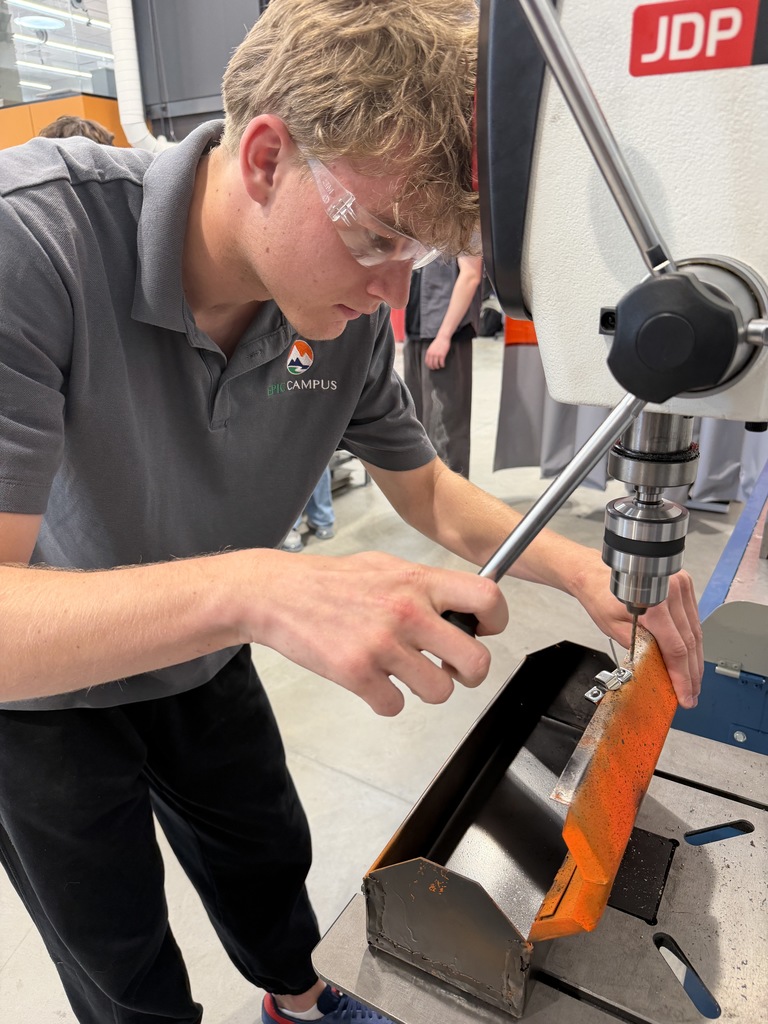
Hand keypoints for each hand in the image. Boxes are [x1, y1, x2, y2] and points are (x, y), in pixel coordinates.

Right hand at [253, 551, 508, 715]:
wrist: (276, 593)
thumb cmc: (330, 581)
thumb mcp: (385, 566)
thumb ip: (423, 585)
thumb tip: (462, 606)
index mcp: (418, 581)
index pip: (486, 598)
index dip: (496, 621)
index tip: (482, 631)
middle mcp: (407, 612)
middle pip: (475, 661)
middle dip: (468, 674)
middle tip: (451, 669)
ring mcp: (382, 644)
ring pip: (438, 692)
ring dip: (424, 689)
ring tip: (401, 672)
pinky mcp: (356, 673)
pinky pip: (394, 706)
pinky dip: (385, 700)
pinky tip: (371, 680)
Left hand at [424, 335, 450, 369]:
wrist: (443, 337)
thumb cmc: (438, 342)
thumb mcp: (431, 347)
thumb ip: (430, 352)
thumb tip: (430, 359)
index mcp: (428, 352)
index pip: (427, 362)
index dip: (429, 366)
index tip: (431, 367)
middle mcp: (432, 354)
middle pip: (431, 364)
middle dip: (433, 367)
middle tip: (436, 368)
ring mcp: (437, 355)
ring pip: (436, 365)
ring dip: (438, 367)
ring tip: (440, 366)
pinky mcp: (442, 355)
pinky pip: (441, 363)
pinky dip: (442, 365)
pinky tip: (443, 365)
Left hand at [575, 554, 702, 707]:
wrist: (595, 572)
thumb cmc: (600, 595)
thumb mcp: (614, 628)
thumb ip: (640, 650)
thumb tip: (659, 672)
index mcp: (654, 604)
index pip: (676, 649)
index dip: (682, 676)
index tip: (685, 695)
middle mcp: (672, 591)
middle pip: (690, 642)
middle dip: (692, 673)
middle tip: (692, 694)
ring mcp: (681, 585)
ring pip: (696, 631)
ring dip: (696, 659)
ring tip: (693, 681)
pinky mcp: (684, 584)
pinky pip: (694, 618)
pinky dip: (693, 640)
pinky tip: (692, 657)